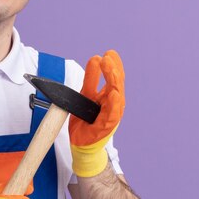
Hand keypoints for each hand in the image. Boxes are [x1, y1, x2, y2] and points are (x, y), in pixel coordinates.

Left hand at [69, 50, 124, 176]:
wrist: (82, 145)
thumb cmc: (86, 121)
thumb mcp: (85, 95)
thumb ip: (91, 79)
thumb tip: (96, 58)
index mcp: (109, 97)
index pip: (114, 78)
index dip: (113, 65)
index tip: (108, 53)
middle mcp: (113, 106)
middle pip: (116, 85)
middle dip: (113, 70)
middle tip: (108, 56)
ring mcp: (111, 117)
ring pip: (116, 98)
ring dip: (114, 83)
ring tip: (111, 69)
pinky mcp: (105, 128)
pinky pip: (111, 115)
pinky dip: (113, 105)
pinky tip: (114, 94)